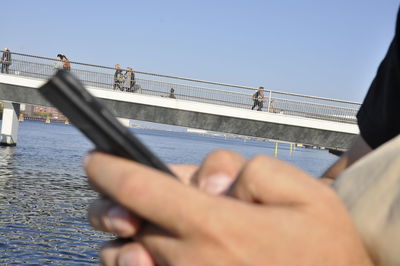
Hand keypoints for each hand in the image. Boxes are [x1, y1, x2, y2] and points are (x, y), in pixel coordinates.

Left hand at [85, 151, 372, 265]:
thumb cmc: (325, 250)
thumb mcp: (305, 192)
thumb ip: (254, 171)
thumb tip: (212, 181)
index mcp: (216, 225)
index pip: (142, 187)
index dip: (110, 169)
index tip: (95, 158)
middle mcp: (192, 259)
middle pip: (127, 222)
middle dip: (111, 201)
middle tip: (113, 191)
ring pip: (127, 258)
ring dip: (118, 238)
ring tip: (131, 226)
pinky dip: (135, 262)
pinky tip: (146, 255)